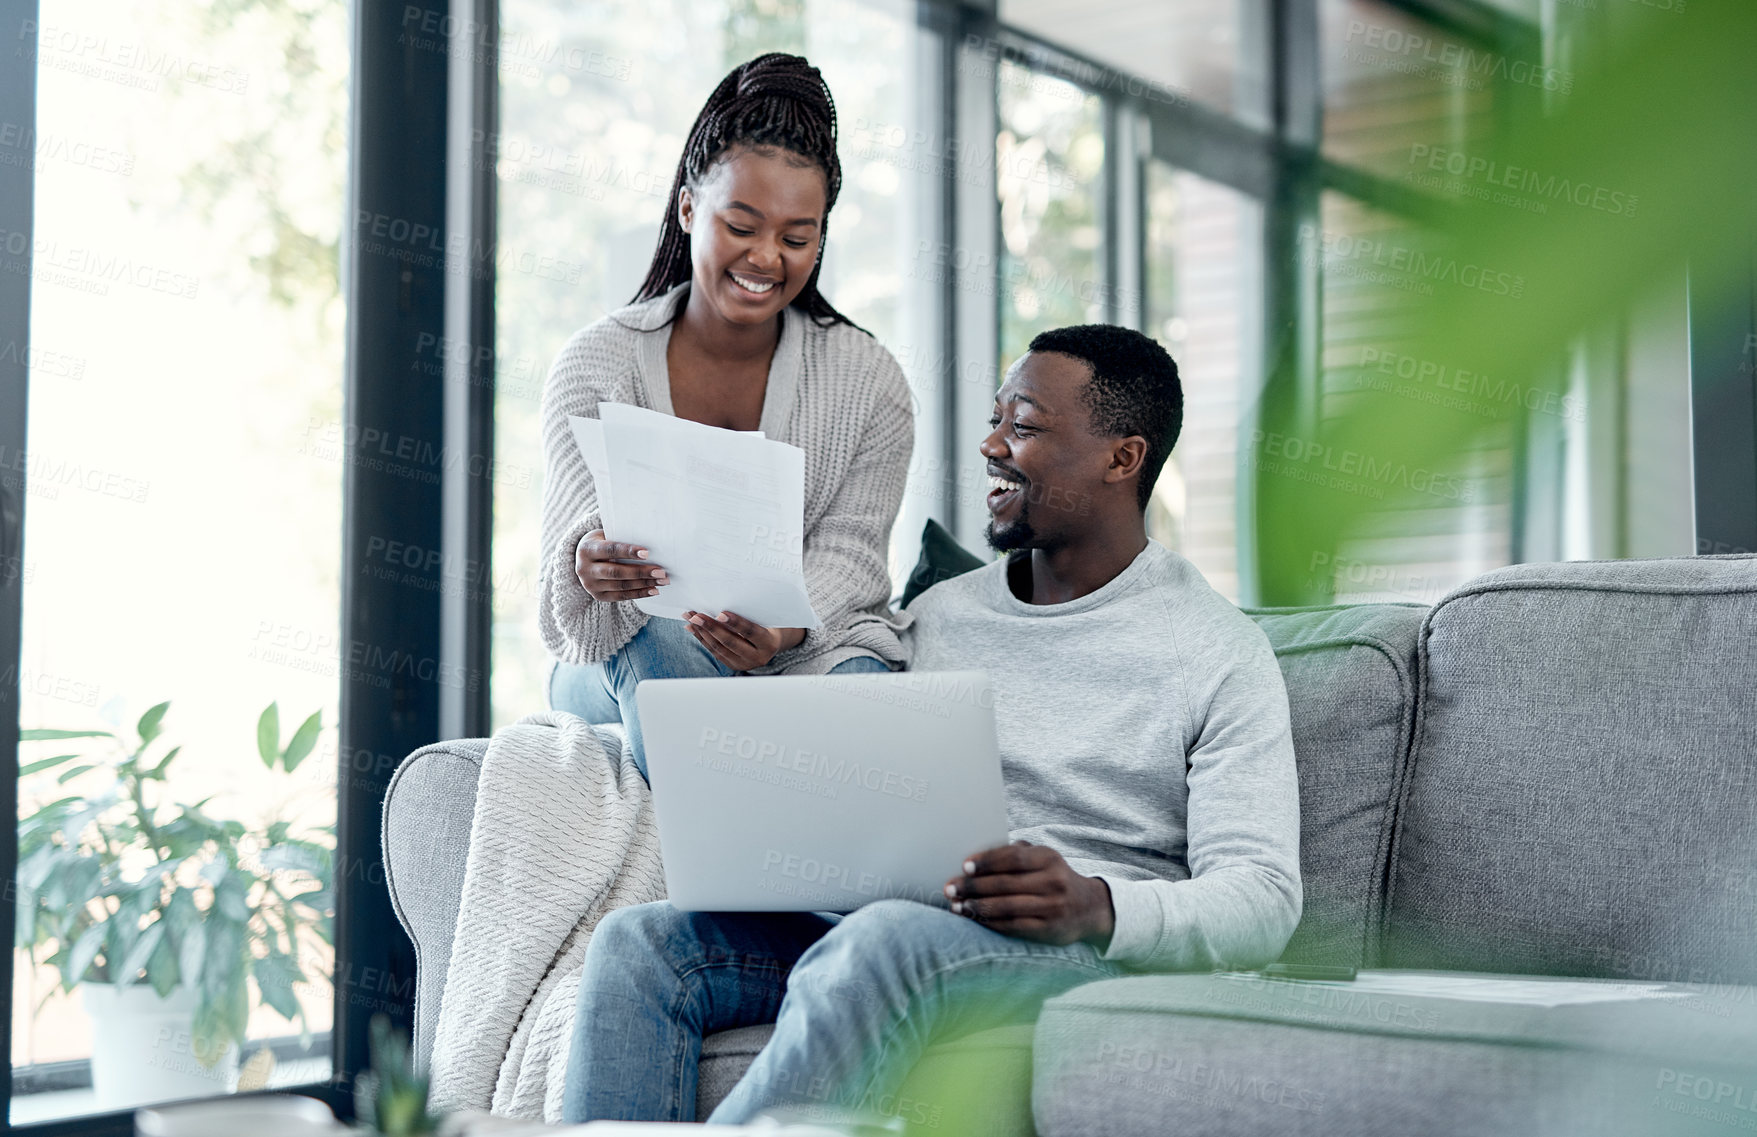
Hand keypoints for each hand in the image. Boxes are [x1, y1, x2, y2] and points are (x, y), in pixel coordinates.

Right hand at [575, 530, 667, 602]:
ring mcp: (590, 585)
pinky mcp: (598, 596)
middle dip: (641, 572)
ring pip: (621, 586)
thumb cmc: (602, 542)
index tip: (647, 553)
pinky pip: (621, 597)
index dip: (628, 551)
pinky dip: (639, 593)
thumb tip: (652, 544)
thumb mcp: (605, 536)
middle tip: (661, 572)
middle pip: (616, 572)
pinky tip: (653, 590)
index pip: (609, 550)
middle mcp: (585, 569)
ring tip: (662, 581)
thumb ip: (621, 539)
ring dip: (644, 584)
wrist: (583, 558)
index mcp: (587, 549)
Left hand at [683, 609, 804, 671]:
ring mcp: (745, 664)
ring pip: (719, 648)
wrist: (772, 642)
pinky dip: (703, 639)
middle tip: (696, 615)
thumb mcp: (766, 618)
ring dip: (702, 632)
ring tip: (691, 618)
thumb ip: (750, 614)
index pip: (751, 632)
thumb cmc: (768, 624)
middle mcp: (758, 657)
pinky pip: (715, 652)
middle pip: (731, 642)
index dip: (735, 623)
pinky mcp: (734, 665)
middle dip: (711, 627)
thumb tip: (724, 605)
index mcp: (769, 643)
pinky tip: (693, 628)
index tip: (720, 613)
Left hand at [944, 840, 1113, 947]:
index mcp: (1049, 858)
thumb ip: (1016, 853)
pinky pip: (1013, 926)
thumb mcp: (1043, 859)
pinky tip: (975, 919)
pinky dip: (990, 923)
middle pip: (1005, 884)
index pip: (1013, 858)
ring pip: (1007, 907)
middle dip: (973, 887)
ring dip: (977, 907)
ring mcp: (1052, 907)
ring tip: (956, 906)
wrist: (1089, 908)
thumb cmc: (1054, 877)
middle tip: (949, 889)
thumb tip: (975, 858)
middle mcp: (1053, 881)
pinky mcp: (1049, 930)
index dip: (987, 861)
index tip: (964, 866)